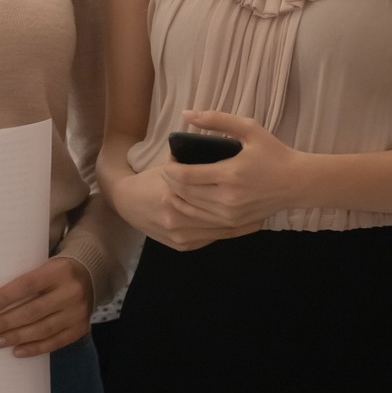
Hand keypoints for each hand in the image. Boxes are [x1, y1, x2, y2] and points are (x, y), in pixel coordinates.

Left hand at [0, 257, 92, 356]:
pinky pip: (54, 342)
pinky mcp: (80, 328)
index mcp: (60, 270)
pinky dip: (34, 348)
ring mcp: (78, 312)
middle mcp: (72, 291)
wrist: (89, 277)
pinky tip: (16, 351)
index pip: (28, 284)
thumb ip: (25, 281)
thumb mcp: (44, 266)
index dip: (6, 297)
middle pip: (34, 310)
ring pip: (42, 329)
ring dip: (15, 337)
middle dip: (6, 322)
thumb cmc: (54, 273)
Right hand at [107, 163, 257, 250]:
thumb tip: (214, 146)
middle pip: (219, 217)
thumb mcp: (168, 163)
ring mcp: (180, 236)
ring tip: (259, 215)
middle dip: (243, 212)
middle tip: (264, 203)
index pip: (211, 193)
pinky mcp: (182, 246)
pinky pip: (211, 239)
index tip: (254, 185)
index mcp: (173, 193)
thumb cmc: (151, 179)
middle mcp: (177, 218)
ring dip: (239, 225)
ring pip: (218, 232)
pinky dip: (227, 232)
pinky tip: (242, 225)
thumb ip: (187, 158)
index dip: (235, 191)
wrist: (127, 203)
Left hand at [160, 110, 304, 227]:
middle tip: (169, 166)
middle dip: (169, 179)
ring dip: (175, 194)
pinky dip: (187, 208)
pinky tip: (185, 197)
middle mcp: (227, 199)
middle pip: (183, 193)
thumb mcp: (249, 129)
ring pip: (189, 209)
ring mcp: (230, 215)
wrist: (298, 183)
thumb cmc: (274, 153)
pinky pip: (200, 219)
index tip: (170, 157)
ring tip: (174, 181)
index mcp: (230, 174)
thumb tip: (187, 114)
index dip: (170, 168)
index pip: (185, 176)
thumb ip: (217, 119)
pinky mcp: (233, 224)